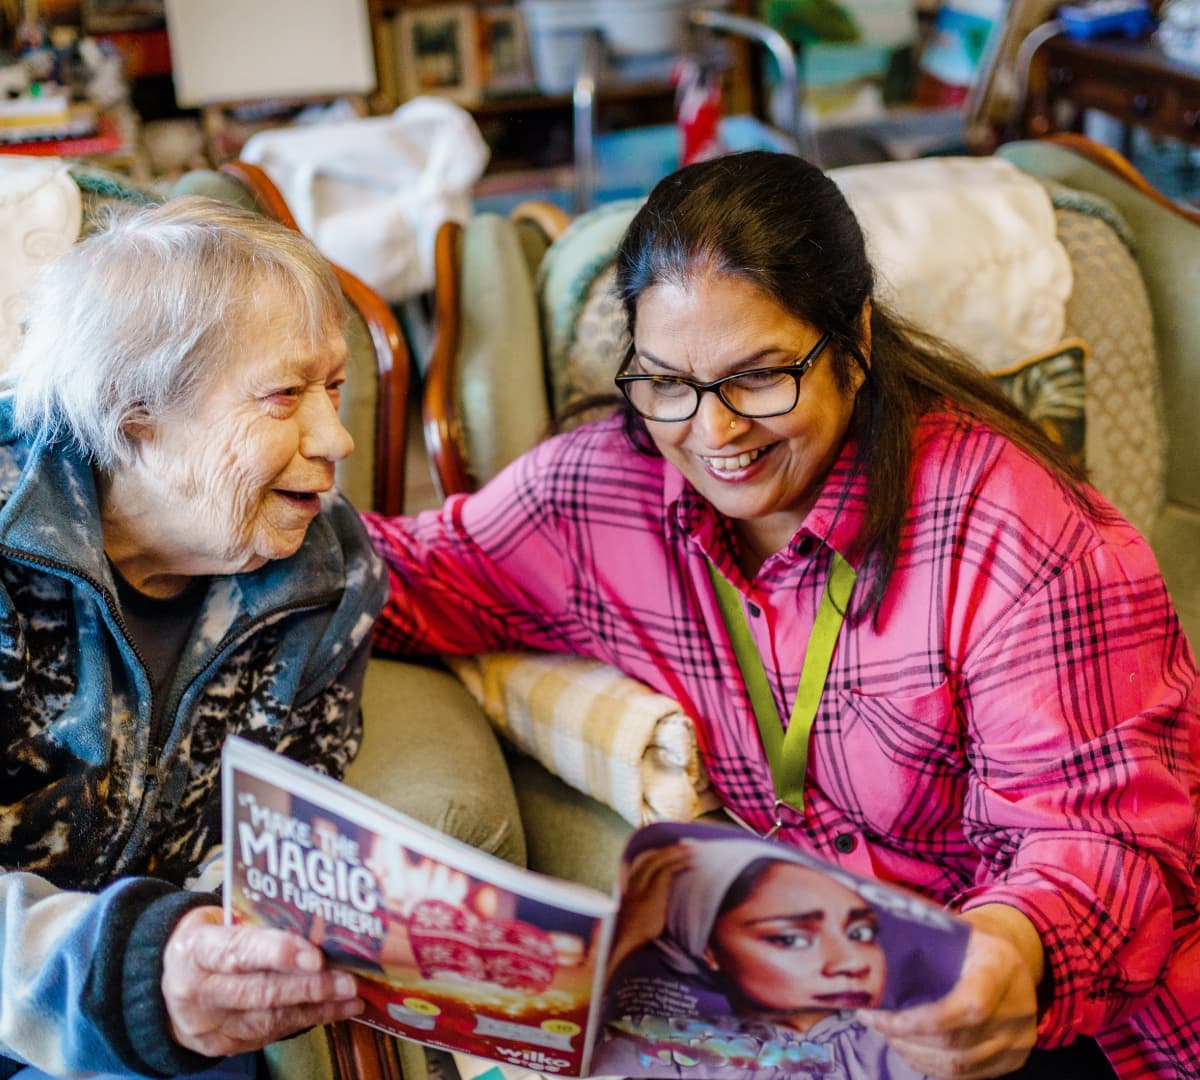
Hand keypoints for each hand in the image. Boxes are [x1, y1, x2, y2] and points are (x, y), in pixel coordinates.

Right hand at [162, 906, 363, 1057]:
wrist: (168, 981)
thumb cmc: (208, 939)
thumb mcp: (219, 920)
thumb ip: (257, 922)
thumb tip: (317, 919)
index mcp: (195, 950)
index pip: (238, 951)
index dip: (278, 953)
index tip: (315, 956)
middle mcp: (198, 992)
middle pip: (259, 992)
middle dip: (309, 987)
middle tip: (347, 981)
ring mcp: (209, 1025)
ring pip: (269, 1019)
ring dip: (316, 1008)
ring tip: (351, 996)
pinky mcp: (222, 1045)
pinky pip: (269, 1034)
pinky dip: (306, 1021)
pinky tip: (334, 1010)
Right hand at [606, 842, 695, 978]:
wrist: (630, 951)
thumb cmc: (638, 942)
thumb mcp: (644, 923)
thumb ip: (653, 911)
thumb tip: (668, 909)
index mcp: (630, 891)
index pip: (643, 865)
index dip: (657, 856)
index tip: (672, 851)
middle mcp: (633, 886)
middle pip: (650, 858)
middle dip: (669, 850)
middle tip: (685, 845)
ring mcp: (640, 888)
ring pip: (658, 861)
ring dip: (676, 853)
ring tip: (692, 849)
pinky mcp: (650, 893)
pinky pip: (665, 871)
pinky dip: (679, 864)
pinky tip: (691, 864)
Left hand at [857, 904, 1042, 1078]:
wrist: (1010, 960)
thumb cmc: (971, 943)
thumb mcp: (956, 929)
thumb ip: (924, 941)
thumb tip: (871, 948)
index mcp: (1000, 967)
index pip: (969, 1005)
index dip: (924, 1020)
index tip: (886, 1018)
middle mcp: (1017, 1008)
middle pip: (956, 1040)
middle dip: (906, 1036)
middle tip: (873, 1021)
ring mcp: (1018, 1040)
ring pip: (958, 1064)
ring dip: (913, 1053)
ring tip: (886, 1033)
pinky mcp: (1012, 1060)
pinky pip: (966, 1075)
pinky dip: (931, 1065)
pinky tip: (908, 1047)